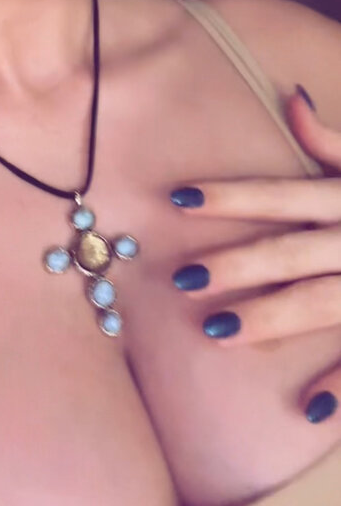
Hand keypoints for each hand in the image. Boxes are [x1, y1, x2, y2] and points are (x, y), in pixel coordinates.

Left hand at [168, 85, 340, 424]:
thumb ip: (331, 140)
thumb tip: (289, 96)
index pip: (281, 195)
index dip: (231, 197)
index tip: (180, 198)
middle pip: (291, 253)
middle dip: (236, 265)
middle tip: (182, 279)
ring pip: (320, 303)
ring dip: (270, 319)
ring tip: (214, 330)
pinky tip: (308, 409)